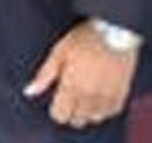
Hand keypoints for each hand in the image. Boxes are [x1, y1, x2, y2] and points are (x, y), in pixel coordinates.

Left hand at [22, 21, 137, 129]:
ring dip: (89, 111)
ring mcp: (107, 97)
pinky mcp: (122, 94)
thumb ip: (44, 75)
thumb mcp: (59, 52)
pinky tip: (100, 95)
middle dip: (72, 111)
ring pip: (95, 119)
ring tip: (87, 95)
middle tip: (72, 95)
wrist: (115, 30)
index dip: (56, 109)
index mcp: (72, 87)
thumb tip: (29, 91)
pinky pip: (111, 113)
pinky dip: (105, 108)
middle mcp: (90, 97)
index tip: (58, 99)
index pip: (60, 115)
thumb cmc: (85, 38)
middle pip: (77, 121)